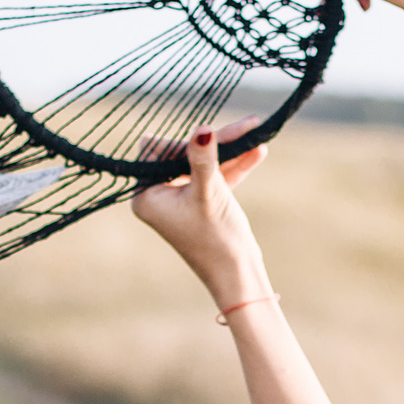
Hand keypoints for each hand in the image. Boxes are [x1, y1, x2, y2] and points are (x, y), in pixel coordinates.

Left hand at [130, 116, 272, 304]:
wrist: (239, 276)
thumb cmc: (217, 239)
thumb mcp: (209, 193)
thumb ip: (203, 159)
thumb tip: (201, 129)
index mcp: (146, 196)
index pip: (157, 151)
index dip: (182, 143)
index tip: (209, 140)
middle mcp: (158, 197)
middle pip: (183, 154)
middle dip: (214, 143)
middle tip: (246, 126)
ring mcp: (181, 200)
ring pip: (202, 164)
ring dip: (229, 151)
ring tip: (256, 133)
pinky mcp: (201, 204)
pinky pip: (214, 177)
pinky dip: (234, 167)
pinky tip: (257, 152)